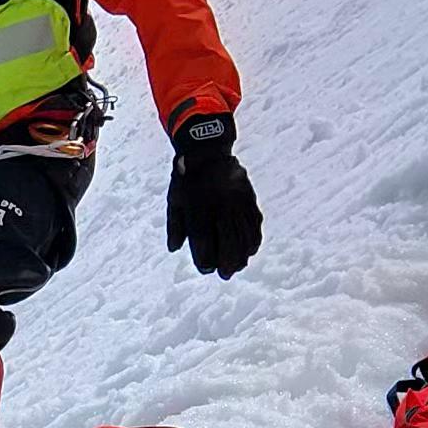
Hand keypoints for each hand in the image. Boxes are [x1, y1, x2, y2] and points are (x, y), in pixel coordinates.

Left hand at [165, 111, 261, 277]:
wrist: (207, 153)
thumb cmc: (186, 181)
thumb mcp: (174, 202)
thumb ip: (174, 226)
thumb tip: (174, 249)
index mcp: (197, 209)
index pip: (204, 242)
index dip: (205, 260)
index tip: (205, 268)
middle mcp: (219, 206)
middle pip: (228, 243)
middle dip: (226, 263)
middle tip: (224, 274)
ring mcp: (236, 201)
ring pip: (243, 235)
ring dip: (242, 255)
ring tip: (237, 267)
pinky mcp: (248, 198)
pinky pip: (254, 223)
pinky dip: (253, 240)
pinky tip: (249, 251)